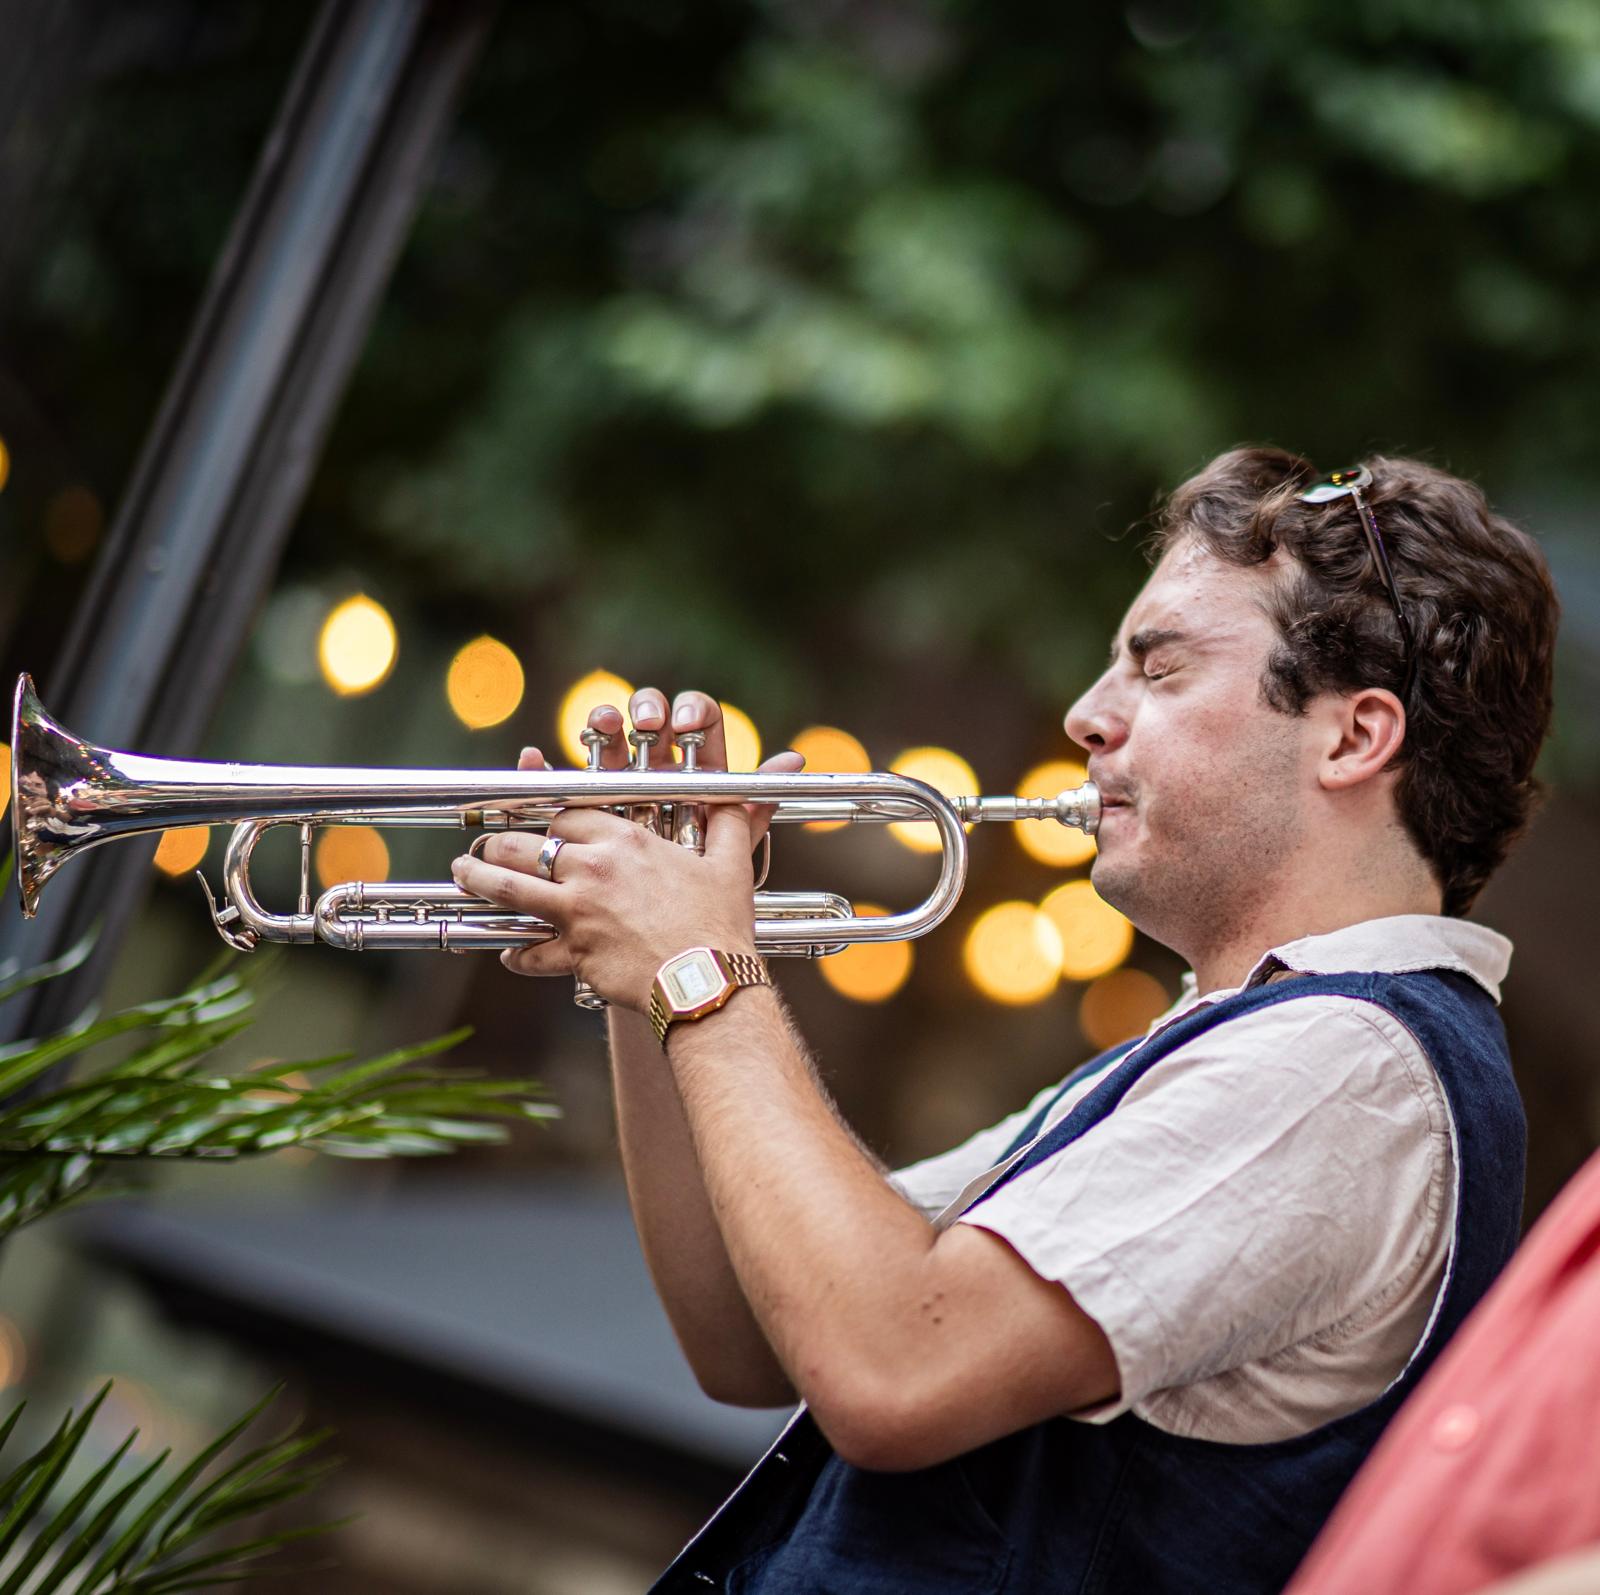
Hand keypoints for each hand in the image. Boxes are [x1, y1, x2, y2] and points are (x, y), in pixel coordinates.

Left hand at [452, 688, 802, 1009]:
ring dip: (479, 877)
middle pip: (526, 843)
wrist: (707, 981)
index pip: (568, 812)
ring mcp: (576, 910)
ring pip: (508, 886)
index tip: (527, 809)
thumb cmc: (719, 923)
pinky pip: (529, 950)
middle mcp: (592, 869)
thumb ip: (735, 818)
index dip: (543, 809)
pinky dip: (516, 951)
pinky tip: (507, 951)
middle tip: (484, 843)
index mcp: (626, 840)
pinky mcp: (571, 952)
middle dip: (498, 841)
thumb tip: (773, 779)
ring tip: (463, 871)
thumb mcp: (729, 862)